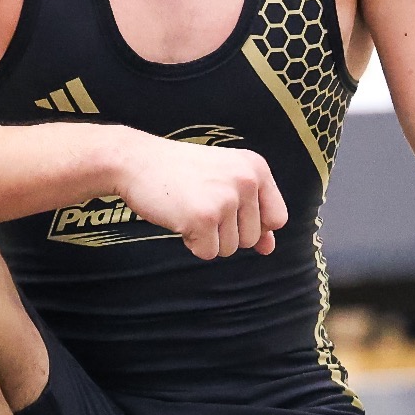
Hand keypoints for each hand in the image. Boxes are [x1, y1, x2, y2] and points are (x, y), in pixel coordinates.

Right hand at [111, 129, 288, 258]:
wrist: (137, 161)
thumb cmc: (181, 173)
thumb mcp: (224, 182)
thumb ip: (252, 212)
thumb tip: (269, 248)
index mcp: (256, 168)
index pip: (278, 218)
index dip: (257, 227)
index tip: (232, 216)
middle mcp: (246, 181)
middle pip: (252, 238)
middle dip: (226, 233)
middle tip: (201, 206)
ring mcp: (225, 199)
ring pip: (230, 248)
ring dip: (208, 239)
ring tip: (190, 209)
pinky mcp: (203, 218)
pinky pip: (208, 253)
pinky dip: (192, 244)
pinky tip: (179, 218)